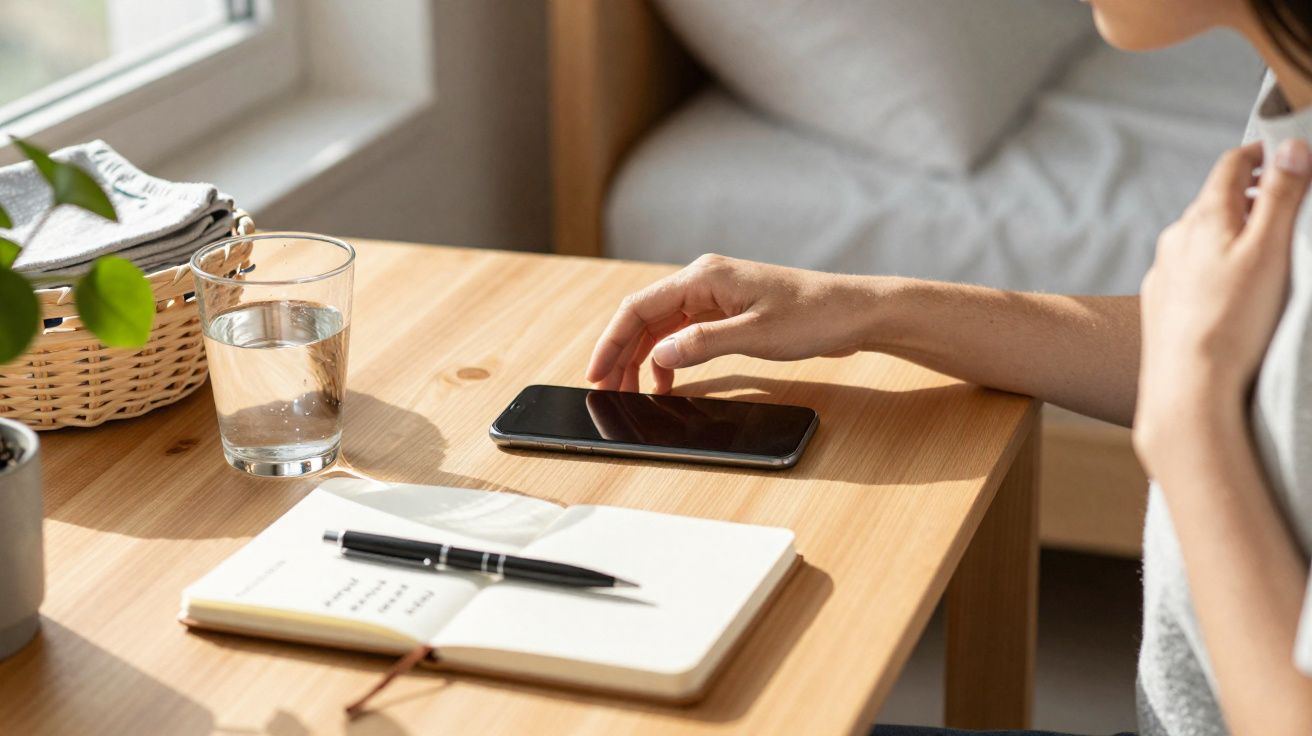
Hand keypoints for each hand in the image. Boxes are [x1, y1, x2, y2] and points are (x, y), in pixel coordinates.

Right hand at [586, 254, 876, 392]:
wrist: (853, 311)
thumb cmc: (812, 316)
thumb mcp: (755, 335)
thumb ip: (702, 344)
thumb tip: (658, 355)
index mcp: (703, 277)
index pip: (638, 307)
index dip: (611, 341)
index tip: (596, 374)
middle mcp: (702, 281)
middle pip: (643, 317)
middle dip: (621, 353)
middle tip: (606, 390)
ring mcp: (714, 295)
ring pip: (660, 326)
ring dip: (642, 357)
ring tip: (630, 391)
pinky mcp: (726, 311)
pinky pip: (683, 332)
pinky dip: (668, 356)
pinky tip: (667, 381)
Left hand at [1133, 139, 1311, 469]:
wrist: (1188, 385)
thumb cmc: (1234, 320)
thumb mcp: (1269, 250)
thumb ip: (1281, 195)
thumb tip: (1291, 147)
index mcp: (1204, 216)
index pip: (1231, 164)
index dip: (1261, 153)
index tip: (1286, 153)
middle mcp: (1176, 237)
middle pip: (1215, 200)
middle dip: (1250, 195)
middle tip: (1285, 202)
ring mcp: (1164, 270)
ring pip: (1199, 236)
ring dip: (1229, 232)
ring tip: (1261, 249)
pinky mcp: (1160, 302)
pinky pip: (1188, 270)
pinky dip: (1212, 266)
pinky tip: (1229, 290)